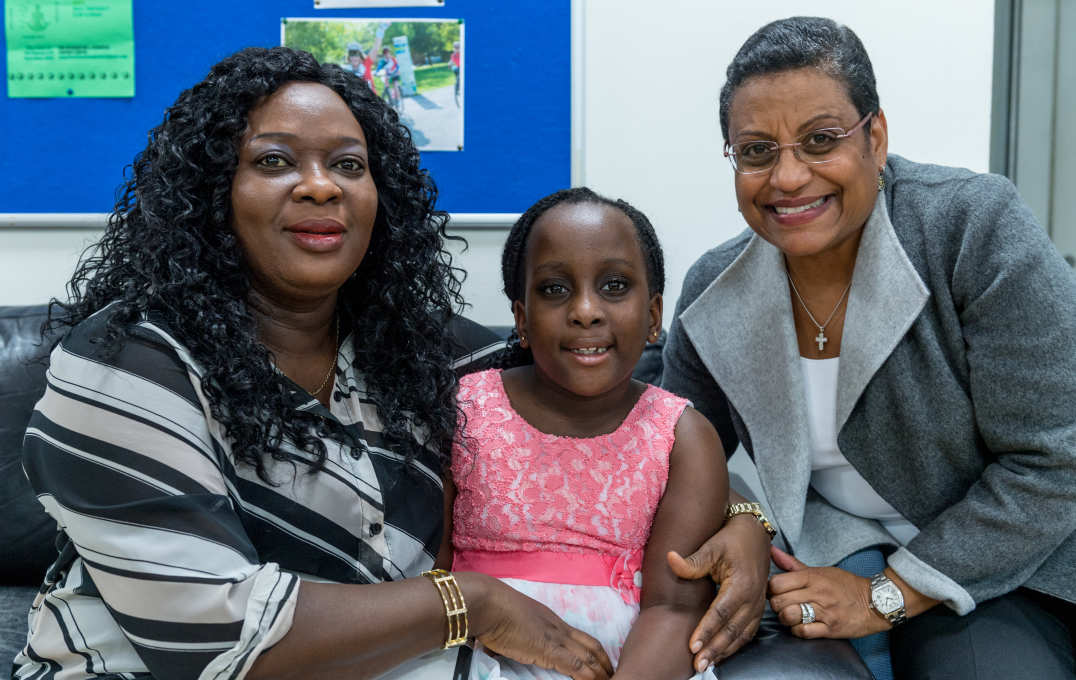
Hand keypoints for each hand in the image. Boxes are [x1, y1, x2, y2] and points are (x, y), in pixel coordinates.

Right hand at [464, 573, 613, 679]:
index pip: (583, 638)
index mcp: (553, 621)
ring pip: (588, 657)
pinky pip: (575, 665)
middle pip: (592, 646)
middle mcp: (559, 628)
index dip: (596, 652)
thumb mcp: (518, 621)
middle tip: (614, 675)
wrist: (489, 604)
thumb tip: (520, 643)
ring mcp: (555, 639)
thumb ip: (526, 633)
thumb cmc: (495, 611)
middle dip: (605, 663)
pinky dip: (586, 676)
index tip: (604, 663)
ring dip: (600, 672)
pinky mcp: (548, 650)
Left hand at [667, 513, 769, 670]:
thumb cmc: (732, 539)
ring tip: (707, 664)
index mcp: (741, 584)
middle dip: (714, 649)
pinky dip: (735, 645)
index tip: (692, 646)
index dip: (706, 630)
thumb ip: (693, 560)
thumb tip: (670, 559)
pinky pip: (748, 632)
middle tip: (698, 664)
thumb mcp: (712, 546)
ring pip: (741, 635)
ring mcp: (758, 604)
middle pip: (732, 630)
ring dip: (724, 651)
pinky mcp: (758, 607)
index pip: (721, 613)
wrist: (755, 534)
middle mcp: (752, 598)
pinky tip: (722, 654)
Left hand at [767, 545, 888, 638]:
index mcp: (813, 577)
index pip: (777, 583)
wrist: (875, 602)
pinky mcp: (831, 629)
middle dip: (776, 604)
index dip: (771, 589)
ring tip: (790, 615)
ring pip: (789, 616)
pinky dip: (797, 630)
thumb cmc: (845, 585)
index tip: (775, 591)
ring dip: (785, 618)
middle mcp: (817, 593)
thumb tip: (771, 551)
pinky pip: (803, 632)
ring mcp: (824, 612)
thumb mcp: (819, 570)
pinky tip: (801, 625)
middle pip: (779, 601)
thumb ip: (792, 564)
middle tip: (782, 604)